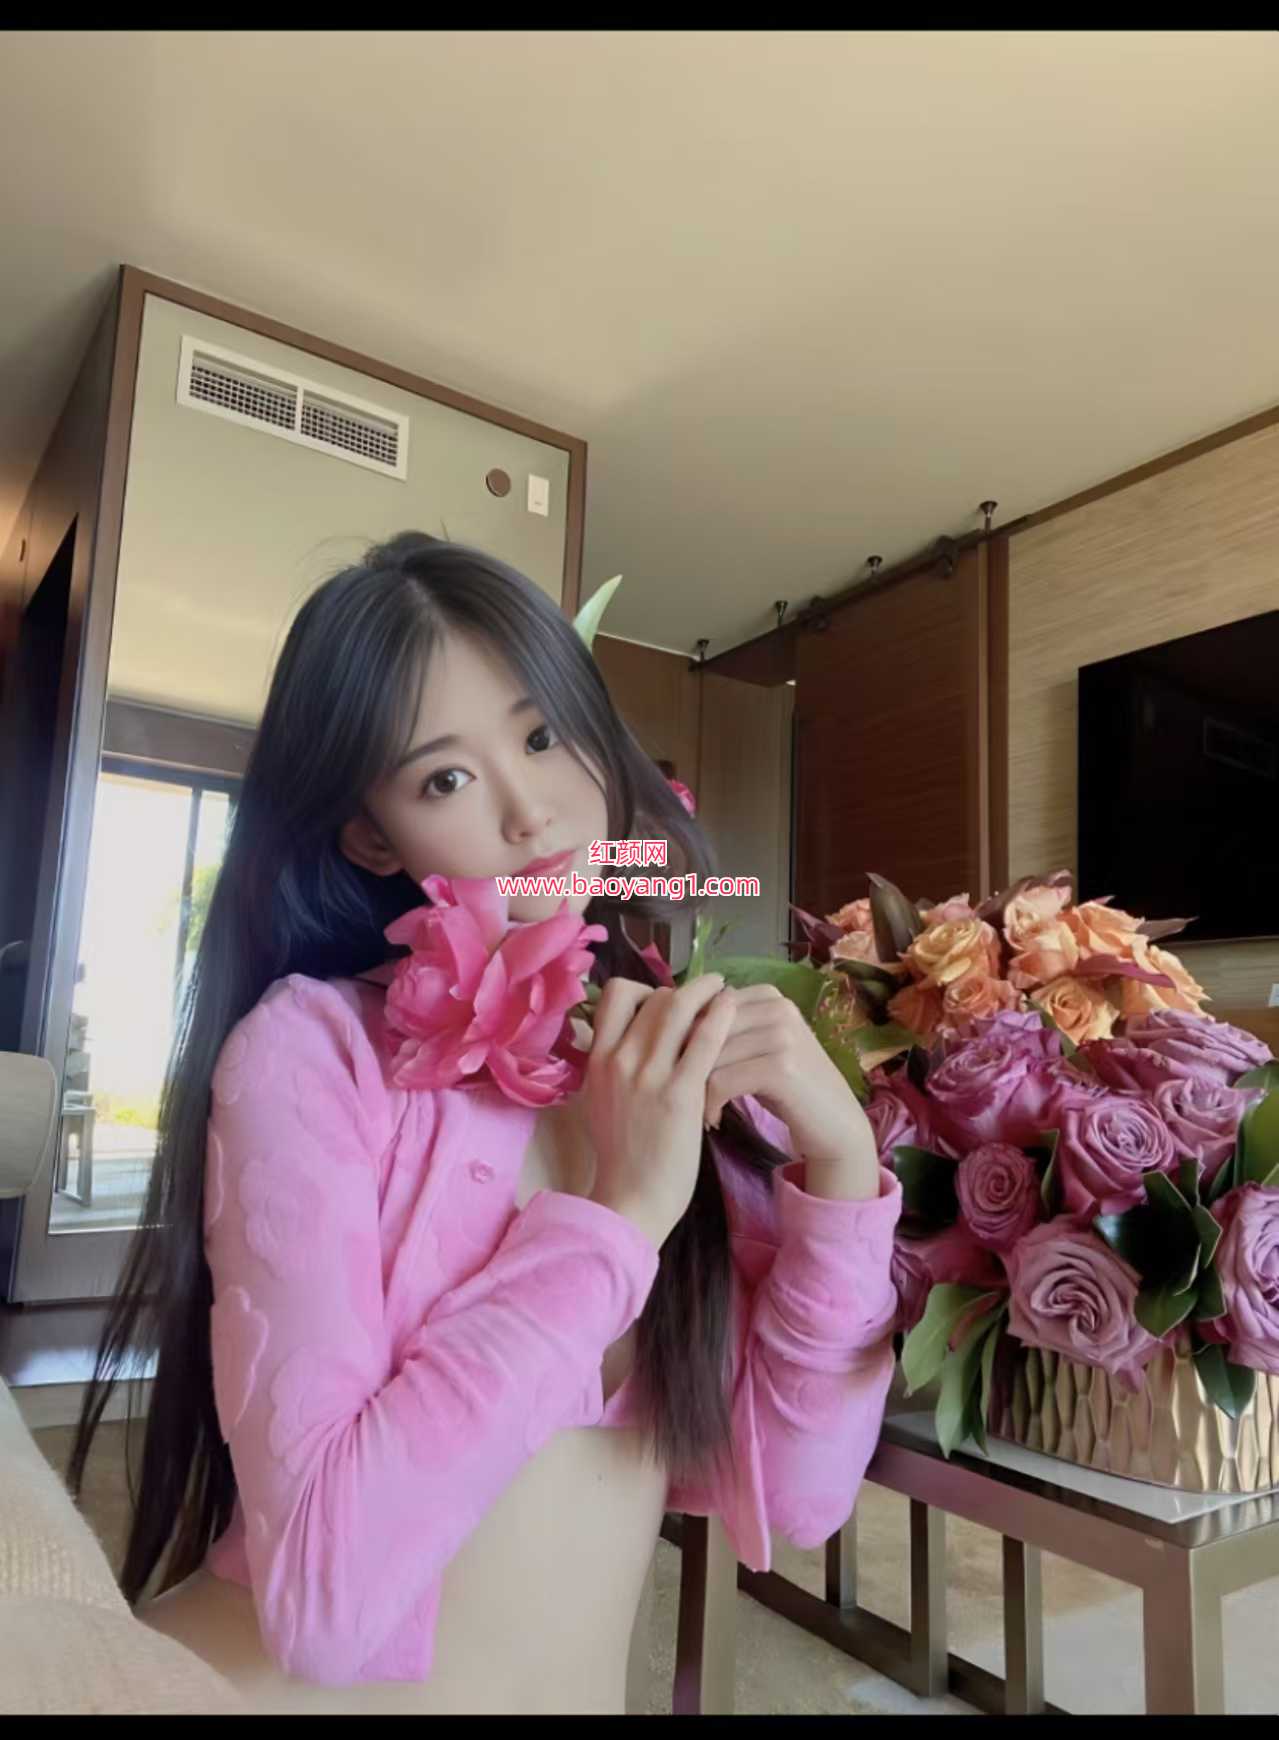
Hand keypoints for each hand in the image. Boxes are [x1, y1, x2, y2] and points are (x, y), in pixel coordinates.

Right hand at [584, 971, 738, 1247]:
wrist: (633, 1198)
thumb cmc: (620, 1152)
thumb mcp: (598, 1098)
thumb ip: (609, 1063)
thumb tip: (624, 1035)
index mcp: (597, 1059)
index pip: (616, 995)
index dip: (645, 990)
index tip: (664, 1002)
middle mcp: (619, 1060)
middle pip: (653, 998)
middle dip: (682, 992)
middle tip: (705, 994)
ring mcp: (649, 1075)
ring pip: (678, 1008)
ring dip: (705, 990)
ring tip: (723, 987)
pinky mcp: (680, 1093)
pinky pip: (704, 1039)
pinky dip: (721, 1016)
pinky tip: (734, 1009)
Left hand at [703, 984, 878, 1193]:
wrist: (835, 1125)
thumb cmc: (789, 1089)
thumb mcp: (758, 1050)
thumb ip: (727, 1030)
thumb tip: (673, 1021)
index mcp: (769, 996)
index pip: (706, 1005)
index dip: (686, 1037)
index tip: (683, 1069)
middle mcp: (778, 1007)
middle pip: (705, 1028)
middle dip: (687, 1063)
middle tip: (682, 1093)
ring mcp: (782, 1034)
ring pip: (710, 1055)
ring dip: (696, 1088)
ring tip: (697, 1110)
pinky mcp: (781, 1066)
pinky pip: (722, 1080)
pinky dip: (710, 1103)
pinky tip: (712, 1119)